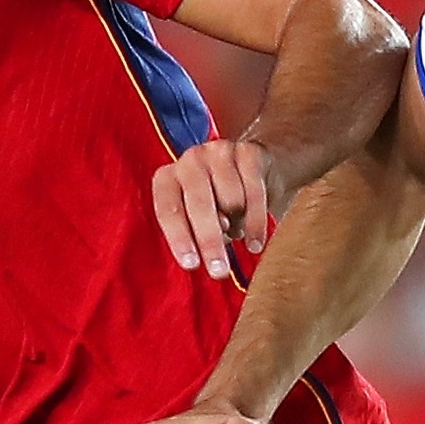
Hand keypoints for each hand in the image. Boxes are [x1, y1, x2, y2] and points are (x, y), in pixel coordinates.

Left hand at [153, 136, 274, 278]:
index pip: (168, 209)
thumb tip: (209, 248)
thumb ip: (196, 231)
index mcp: (169, 177)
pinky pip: (254, 193)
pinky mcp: (249, 152)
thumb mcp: (199, 217)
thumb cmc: (218, 202)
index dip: (178, 238)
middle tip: (219, 271)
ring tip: (236, 230)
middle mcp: (190, 159)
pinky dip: (256, 222)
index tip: (191, 265)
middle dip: (209, 241)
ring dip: (237, 224)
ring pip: (230, 199)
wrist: (255, 168)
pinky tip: (255, 244)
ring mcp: (220, 152)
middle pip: (199, 204)